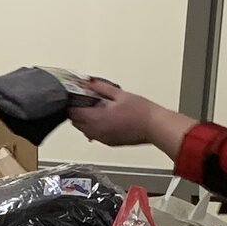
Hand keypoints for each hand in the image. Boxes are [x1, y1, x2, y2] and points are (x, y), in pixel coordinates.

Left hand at [66, 80, 193, 157]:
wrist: (155, 127)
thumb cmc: (142, 112)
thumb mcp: (119, 94)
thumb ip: (101, 88)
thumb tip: (89, 82)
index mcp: (97, 119)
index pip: (73, 113)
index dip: (71, 104)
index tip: (75, 97)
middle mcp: (98, 132)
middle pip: (76, 123)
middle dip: (77, 112)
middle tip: (85, 101)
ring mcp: (103, 139)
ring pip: (85, 131)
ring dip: (85, 121)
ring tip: (96, 109)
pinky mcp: (110, 142)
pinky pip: (95, 135)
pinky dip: (94, 127)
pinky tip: (104, 118)